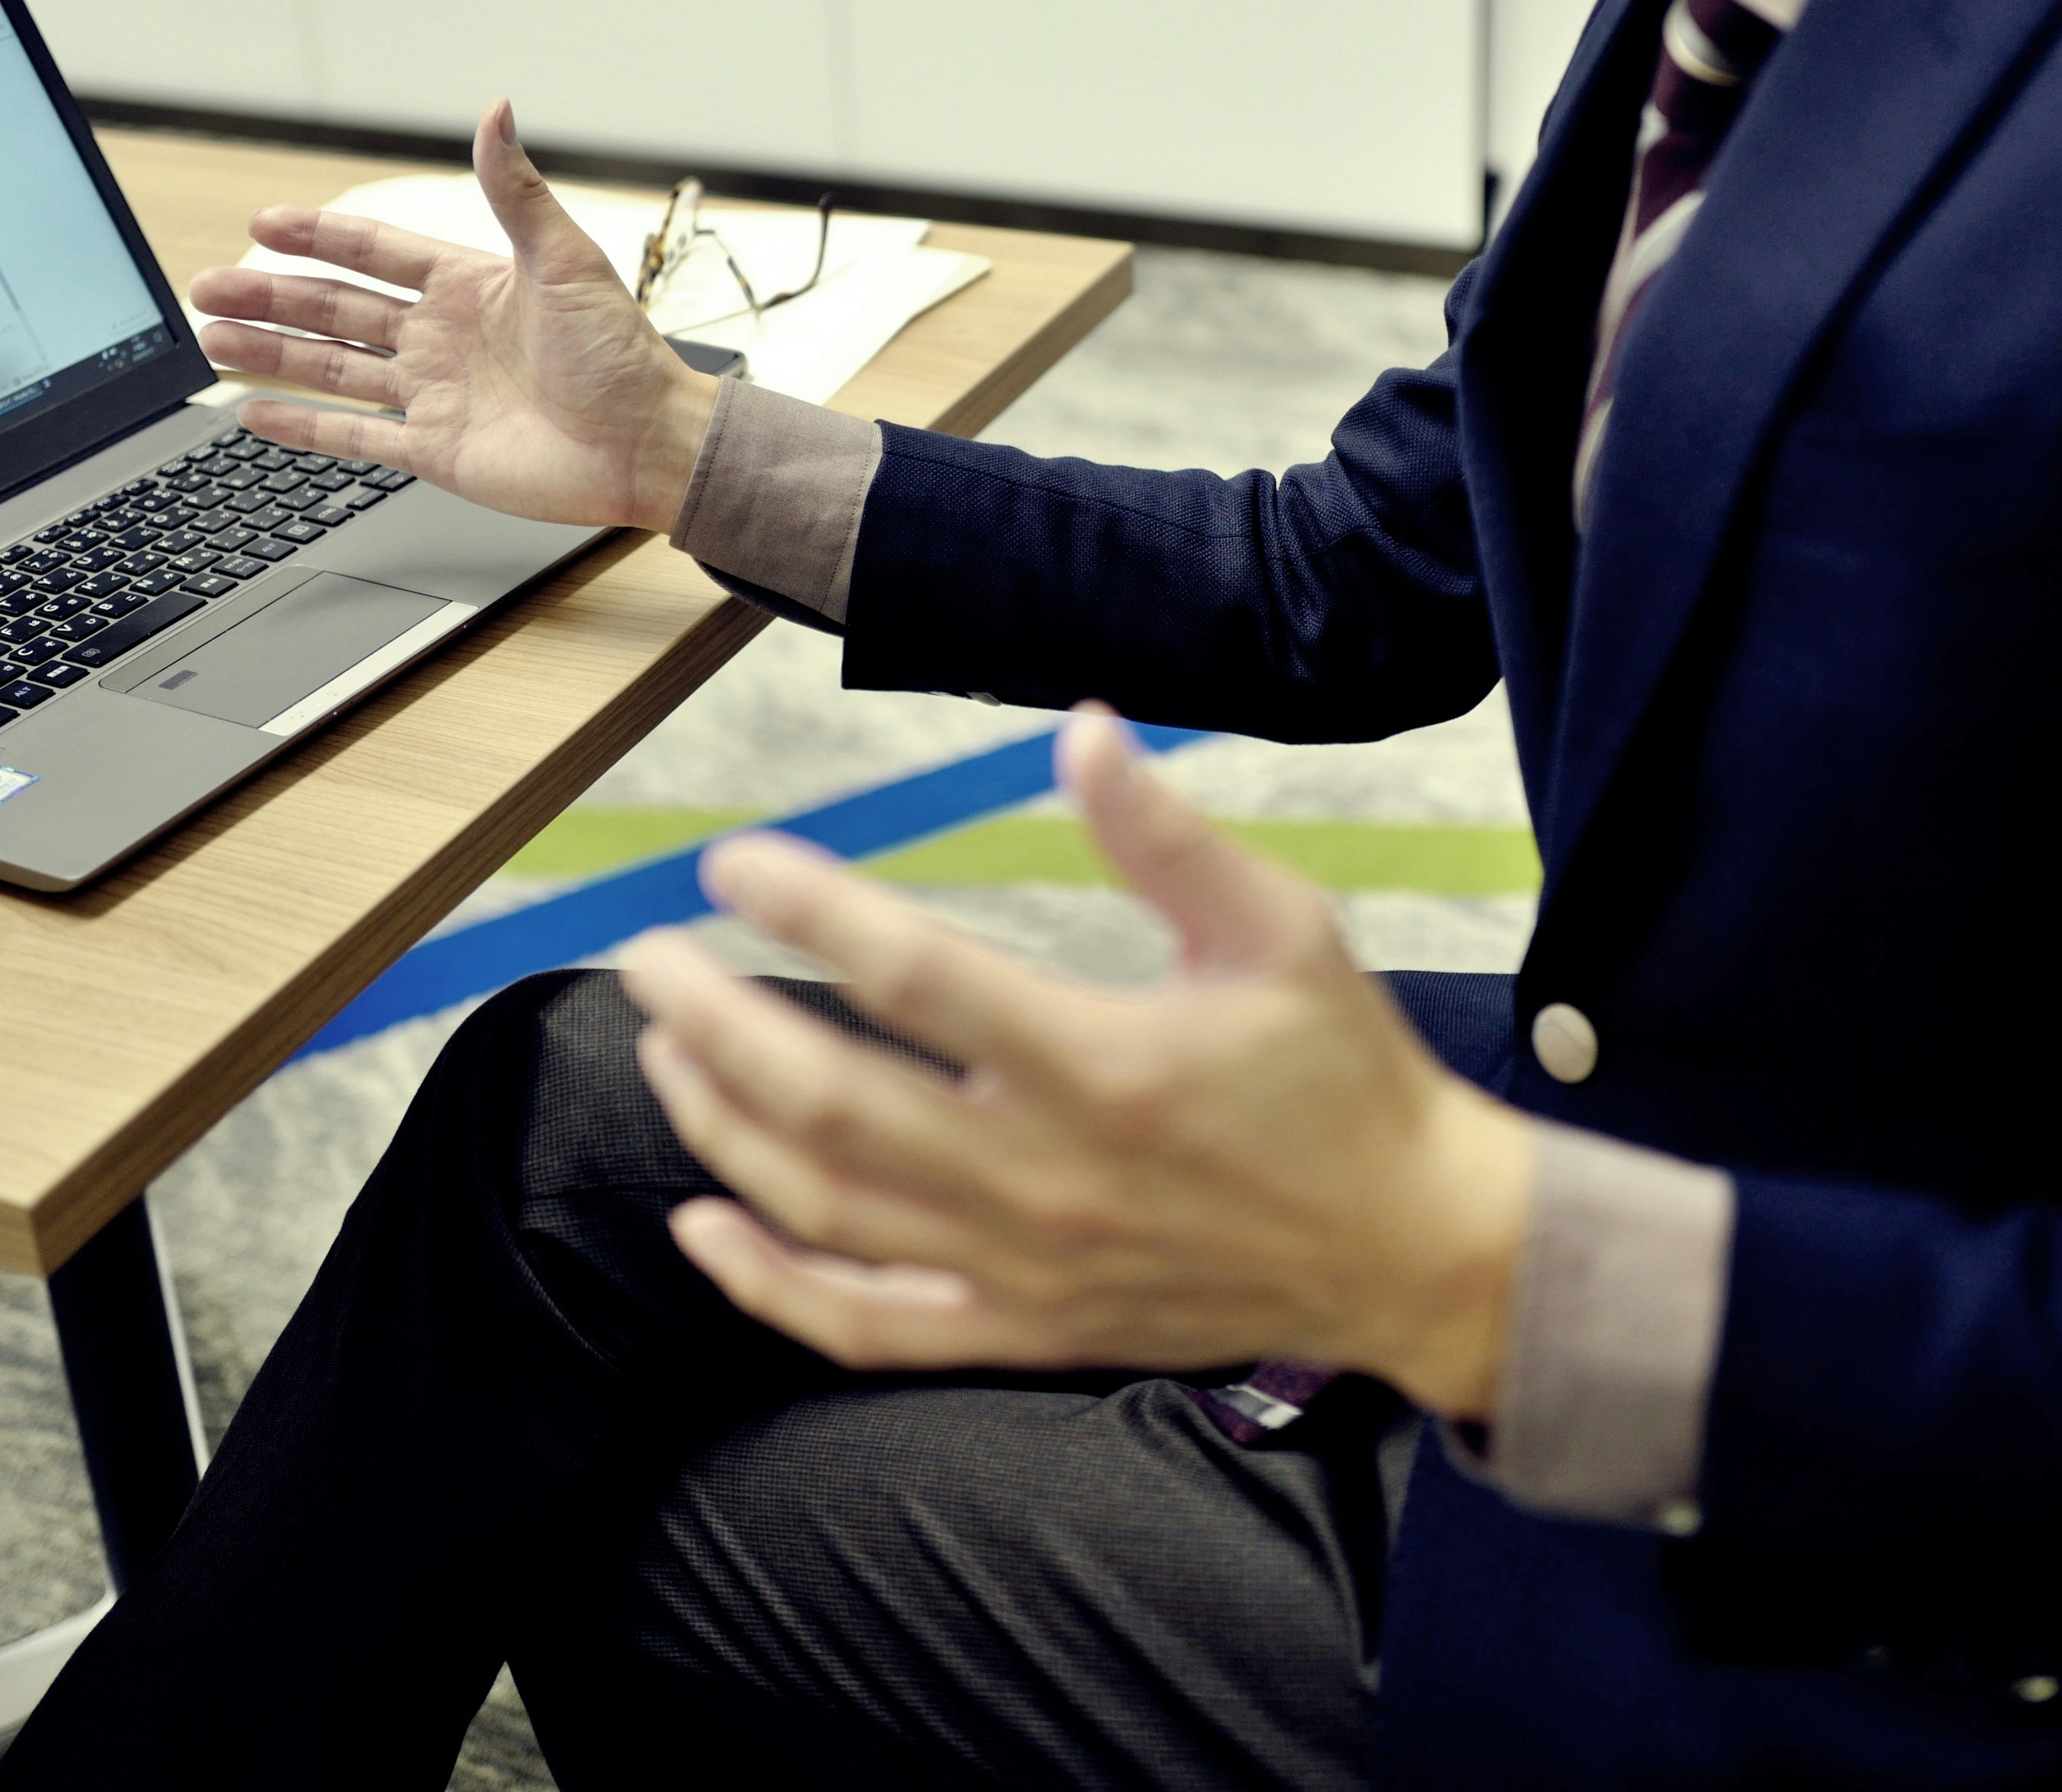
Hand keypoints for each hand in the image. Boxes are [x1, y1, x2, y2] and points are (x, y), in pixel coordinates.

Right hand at [185, 100, 719, 531]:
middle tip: (207, 288)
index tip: (265, 224)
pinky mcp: (435, 450)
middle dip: (271, 298)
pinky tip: (256, 414)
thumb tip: (496, 110)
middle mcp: (440, 337)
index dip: (318, 237)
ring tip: (213, 344)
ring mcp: (432, 394)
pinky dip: (304, 428)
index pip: (373, 252)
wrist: (647, 443)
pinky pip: (355, 436)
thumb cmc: (621, 354)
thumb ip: (516, 192)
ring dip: (271, 357)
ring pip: (332, 369)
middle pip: (335, 311)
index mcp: (465, 285)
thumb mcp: (566, 260)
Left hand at [616, 708, 1536, 1418]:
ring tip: (665, 1050)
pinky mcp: (1025, 1328)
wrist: (1410, 1249)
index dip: (810, 913)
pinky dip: (770, 1284)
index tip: (732, 864)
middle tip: (651, 959)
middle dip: (718, 1026)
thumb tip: (1083, 732)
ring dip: (724, 1127)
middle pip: (833, 1103)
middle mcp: (1049, 1178)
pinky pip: (869, 1323)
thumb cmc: (1343, 1079)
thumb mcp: (1279, 930)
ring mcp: (1027, 1268)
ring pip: (829, 1206)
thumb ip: (1168, 836)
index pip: (915, 979)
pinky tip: (702, 1223)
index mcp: (1105, 1066)